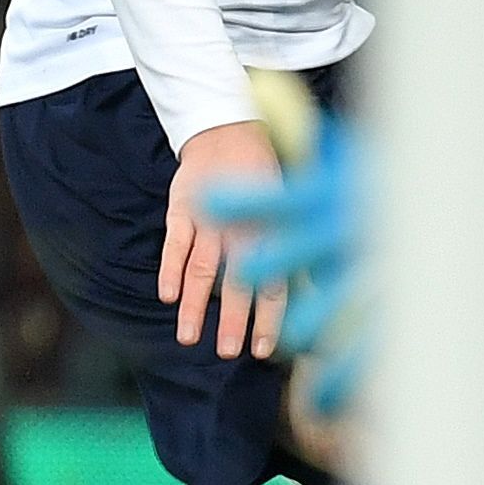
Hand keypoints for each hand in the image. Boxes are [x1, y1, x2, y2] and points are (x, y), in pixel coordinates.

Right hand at [164, 120, 285, 359]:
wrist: (228, 133)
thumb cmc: (263, 182)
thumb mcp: (286, 212)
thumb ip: (294, 254)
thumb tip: (316, 296)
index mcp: (273, 234)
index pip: (276, 283)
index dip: (269, 318)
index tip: (263, 350)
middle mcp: (243, 230)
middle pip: (238, 280)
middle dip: (233, 319)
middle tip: (227, 352)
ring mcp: (210, 219)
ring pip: (201, 268)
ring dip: (194, 305)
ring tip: (187, 337)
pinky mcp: (183, 207)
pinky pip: (175, 242)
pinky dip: (170, 269)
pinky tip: (167, 295)